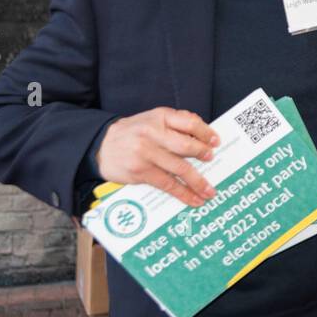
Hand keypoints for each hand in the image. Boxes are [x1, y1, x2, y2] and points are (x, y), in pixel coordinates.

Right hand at [95, 108, 218, 206]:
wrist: (100, 146)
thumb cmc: (132, 133)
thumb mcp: (151, 120)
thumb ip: (174, 123)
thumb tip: (201, 134)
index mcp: (159, 117)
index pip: (188, 121)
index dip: (205, 132)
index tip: (216, 141)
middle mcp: (153, 133)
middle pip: (185, 145)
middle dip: (202, 154)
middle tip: (212, 160)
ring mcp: (146, 154)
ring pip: (179, 168)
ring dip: (198, 181)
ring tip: (209, 191)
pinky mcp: (141, 172)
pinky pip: (167, 184)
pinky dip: (183, 193)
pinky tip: (193, 199)